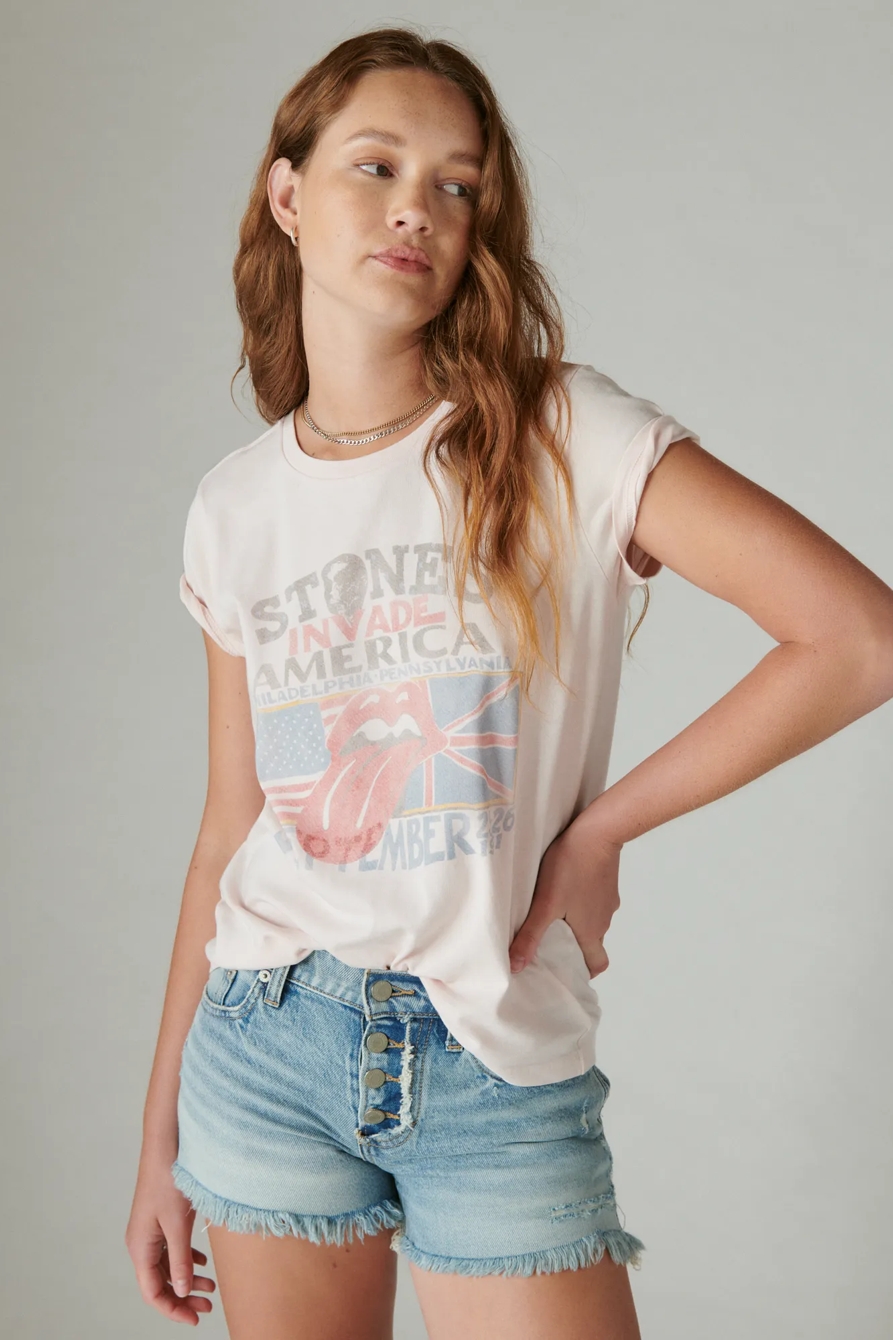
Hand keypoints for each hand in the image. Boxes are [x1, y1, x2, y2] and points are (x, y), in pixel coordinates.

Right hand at [125, 1155, 216, 1325]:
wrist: (166, 1145)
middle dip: (183, 1297)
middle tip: (208, 1305)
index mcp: (140, 1248)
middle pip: (160, 1282)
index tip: (195, 1318)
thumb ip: (180, 1261)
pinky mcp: (161, 1220)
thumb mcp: (177, 1225)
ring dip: (188, 1278)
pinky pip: (171, 1249)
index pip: (153, 1292)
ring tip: (211, 1287)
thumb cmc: (169, 1181)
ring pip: (168, 1266)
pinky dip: (187, 1259)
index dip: (173, 1309)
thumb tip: (183, 1292)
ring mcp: (151, 1231)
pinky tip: (203, 1261)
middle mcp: (142, 1243)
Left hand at [508, 814, 622, 978]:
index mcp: (592, 931)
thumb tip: (515, 967)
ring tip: (552, 911)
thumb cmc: (571, 868)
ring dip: (576, 922)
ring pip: (593, 920)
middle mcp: (604, 920)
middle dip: (574, 946)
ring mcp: (608, 900)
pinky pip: (595, 901)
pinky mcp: (608, 883)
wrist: (598, 832)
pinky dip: (582, 902)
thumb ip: (530, 935)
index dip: (584, 971)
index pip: (597, 964)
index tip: (565, 968)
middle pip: (592, 943)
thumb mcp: (545, 904)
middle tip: (550, 940)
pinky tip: (565, 887)